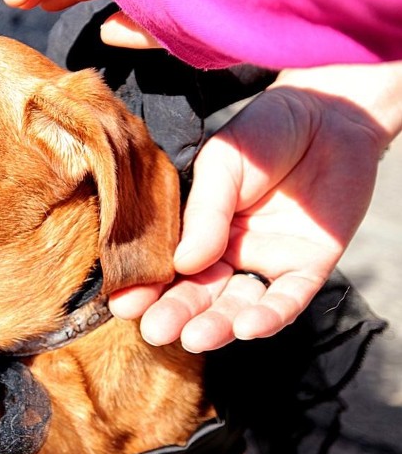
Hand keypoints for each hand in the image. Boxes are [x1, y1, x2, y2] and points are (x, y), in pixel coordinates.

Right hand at [110, 62, 401, 351]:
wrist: (329, 115)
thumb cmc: (264, 135)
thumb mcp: (222, 165)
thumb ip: (206, 214)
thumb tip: (183, 264)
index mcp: (195, 228)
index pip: (164, 265)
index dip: (145, 286)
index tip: (123, 304)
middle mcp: (226, 252)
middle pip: (197, 292)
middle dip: (175, 313)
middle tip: (155, 330)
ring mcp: (264, 262)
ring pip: (237, 304)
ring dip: (217, 325)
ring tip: (195, 338)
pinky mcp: (307, 267)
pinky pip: (287, 300)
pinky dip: (269, 317)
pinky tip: (248, 328)